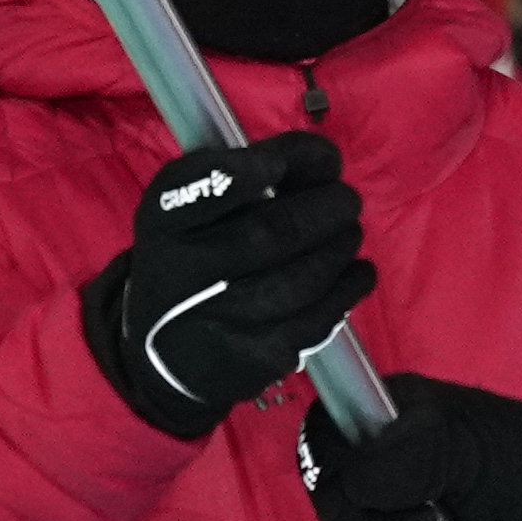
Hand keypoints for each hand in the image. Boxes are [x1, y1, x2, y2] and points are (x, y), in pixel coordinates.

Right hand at [77, 130, 369, 441]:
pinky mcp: (251, 359)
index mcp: (164, 220)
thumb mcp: (191, 207)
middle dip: (324, 209)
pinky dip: (347, 289)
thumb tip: (323, 161)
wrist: (166, 351)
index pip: (201, 187)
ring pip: (296, 282)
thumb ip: (245, 172)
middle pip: (265, 235)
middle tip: (346, 199)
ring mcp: (215, 322)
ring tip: (349, 233)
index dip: (247, 171)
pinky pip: (313, 322)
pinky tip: (357, 272)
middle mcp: (179, 272)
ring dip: (339, 249)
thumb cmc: (197, 258)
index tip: (280, 164)